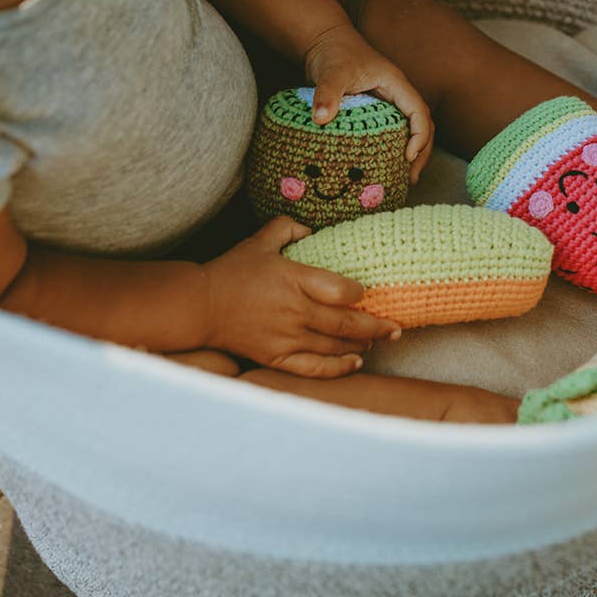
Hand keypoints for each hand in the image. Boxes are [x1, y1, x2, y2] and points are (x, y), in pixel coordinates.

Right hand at [203, 216, 401, 377]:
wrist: (200, 306)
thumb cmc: (232, 271)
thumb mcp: (260, 240)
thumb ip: (288, 228)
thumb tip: (313, 230)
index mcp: (294, 279)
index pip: (342, 290)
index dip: (359, 293)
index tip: (366, 292)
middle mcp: (295, 310)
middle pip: (347, 323)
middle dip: (377, 327)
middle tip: (396, 328)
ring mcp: (286, 337)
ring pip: (335, 346)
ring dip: (361, 345)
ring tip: (378, 341)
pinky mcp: (277, 357)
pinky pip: (315, 368)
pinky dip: (339, 367)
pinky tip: (355, 362)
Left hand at [303, 23, 433, 182]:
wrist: (323, 42)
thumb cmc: (332, 53)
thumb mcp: (330, 73)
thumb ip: (327, 94)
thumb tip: (321, 119)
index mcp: (396, 84)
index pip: (420, 112)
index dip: (419, 135)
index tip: (408, 157)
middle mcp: (397, 94)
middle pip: (423, 125)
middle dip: (422, 152)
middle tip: (411, 178)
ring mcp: (389, 102)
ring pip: (411, 130)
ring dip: (412, 153)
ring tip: (404, 179)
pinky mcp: (376, 110)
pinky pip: (393, 132)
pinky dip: (394, 149)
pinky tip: (385, 166)